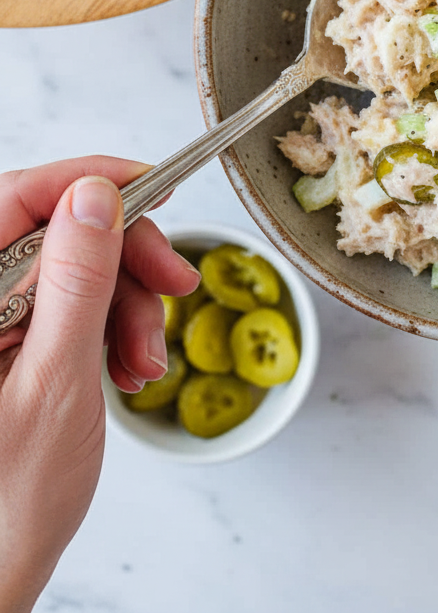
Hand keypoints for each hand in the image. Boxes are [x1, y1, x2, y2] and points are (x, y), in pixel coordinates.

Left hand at [0, 157, 198, 612]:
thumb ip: (75, 282)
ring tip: (144, 359)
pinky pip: (69, 303)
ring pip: (71, 266)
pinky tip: (126, 365)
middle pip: (54, 228)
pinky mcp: (9, 340)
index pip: (17, 196)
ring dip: (125, 302)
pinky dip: (111, 325)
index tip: (152, 185)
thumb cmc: (6, 503)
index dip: (88, 180)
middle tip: (174, 283)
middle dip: (123, 254)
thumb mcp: (55, 382)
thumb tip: (94, 195)